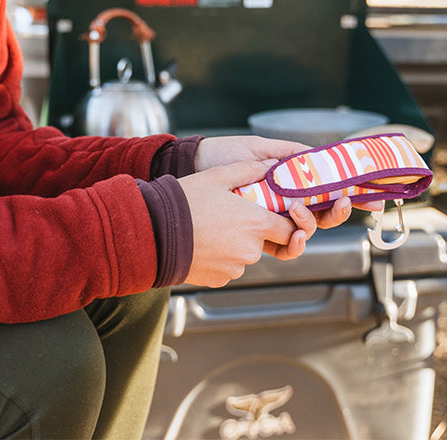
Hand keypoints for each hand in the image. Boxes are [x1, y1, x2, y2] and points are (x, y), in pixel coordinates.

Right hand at [178, 159, 316, 287]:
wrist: (155, 233)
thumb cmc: (186, 202)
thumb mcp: (217, 176)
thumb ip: (249, 170)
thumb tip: (271, 166)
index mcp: (257, 224)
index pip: (291, 230)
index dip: (288, 222)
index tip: (276, 214)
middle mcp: (251, 250)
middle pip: (265, 241)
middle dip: (254, 230)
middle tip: (231, 215)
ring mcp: (235, 268)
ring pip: (245, 254)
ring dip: (236, 243)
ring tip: (211, 226)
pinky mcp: (219, 279)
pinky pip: (228, 266)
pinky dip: (220, 256)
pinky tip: (203, 241)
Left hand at [194, 135, 384, 225]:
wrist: (195, 165)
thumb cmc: (226, 154)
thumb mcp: (262, 148)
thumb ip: (291, 154)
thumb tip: (321, 155)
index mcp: (289, 184)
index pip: (325, 194)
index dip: (349, 199)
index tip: (372, 201)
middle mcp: (283, 205)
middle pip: (320, 218)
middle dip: (335, 215)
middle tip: (340, 203)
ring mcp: (270, 220)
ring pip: (303, 234)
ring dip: (312, 228)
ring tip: (302, 215)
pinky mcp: (254, 233)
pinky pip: (280, 246)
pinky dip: (292, 243)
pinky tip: (292, 234)